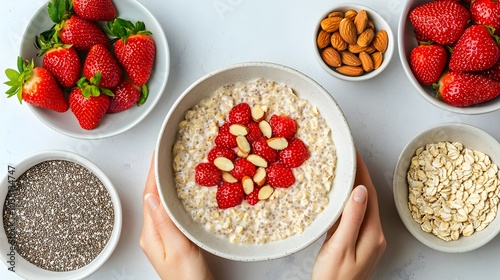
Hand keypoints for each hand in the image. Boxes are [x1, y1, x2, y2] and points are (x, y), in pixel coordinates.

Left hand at [139, 153, 213, 279]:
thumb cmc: (189, 279)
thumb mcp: (179, 250)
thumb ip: (165, 223)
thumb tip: (152, 197)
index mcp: (150, 235)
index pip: (150, 196)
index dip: (154, 172)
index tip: (158, 153)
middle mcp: (153, 234)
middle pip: (153, 196)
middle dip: (157, 173)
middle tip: (165, 152)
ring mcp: (161, 236)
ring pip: (161, 202)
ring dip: (164, 182)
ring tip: (171, 164)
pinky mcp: (172, 238)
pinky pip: (169, 210)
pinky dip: (172, 195)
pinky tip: (180, 189)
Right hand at [311, 152, 385, 279]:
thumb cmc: (333, 278)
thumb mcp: (340, 246)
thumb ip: (352, 218)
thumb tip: (360, 190)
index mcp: (373, 234)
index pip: (369, 194)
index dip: (362, 171)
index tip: (353, 152)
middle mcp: (375, 235)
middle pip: (369, 198)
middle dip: (360, 175)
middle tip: (347, 156)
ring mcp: (368, 240)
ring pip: (363, 206)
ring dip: (355, 187)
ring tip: (343, 170)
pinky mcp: (359, 244)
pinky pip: (357, 216)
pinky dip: (349, 202)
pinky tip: (340, 197)